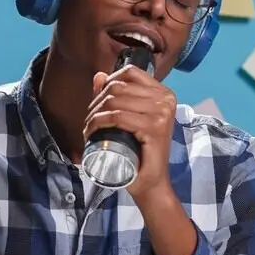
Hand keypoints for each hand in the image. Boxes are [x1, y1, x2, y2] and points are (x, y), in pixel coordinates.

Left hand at [84, 65, 176, 200]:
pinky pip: (118, 117)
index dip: (108, 82)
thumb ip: (116, 96)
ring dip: (94, 114)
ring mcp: (162, 113)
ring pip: (115, 101)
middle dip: (96, 102)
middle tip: (89, 120)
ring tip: (88, 128)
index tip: (98, 101)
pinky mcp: (154, 128)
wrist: (150, 182)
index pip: (130, 72)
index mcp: (164, 93)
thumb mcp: (129, 119)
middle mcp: (166, 100)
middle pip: (119, 87)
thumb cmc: (140, 151)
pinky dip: (98, 122)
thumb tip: (99, 76)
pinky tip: (91, 131)